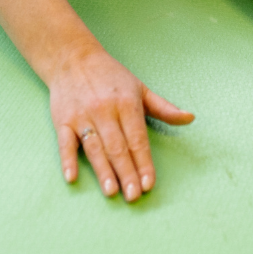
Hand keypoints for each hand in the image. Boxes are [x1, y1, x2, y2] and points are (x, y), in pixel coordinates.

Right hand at [48, 45, 194, 199]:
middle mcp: (105, 110)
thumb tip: (190, 118)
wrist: (72, 57)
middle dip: (127, 172)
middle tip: (133, 195)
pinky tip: (71, 177)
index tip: (149, 183)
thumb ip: (164, 107)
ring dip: (103, 170)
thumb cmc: (110, 76)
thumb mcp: (140, 88)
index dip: (144, 162)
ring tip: (111, 191)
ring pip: (95, 148)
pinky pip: (65, 143)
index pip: (138, 139)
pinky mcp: (62, 120)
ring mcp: (82, 116)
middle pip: (118, 147)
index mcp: (126, 103)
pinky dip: (67, 160)